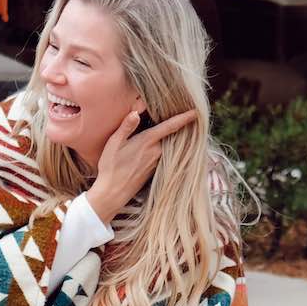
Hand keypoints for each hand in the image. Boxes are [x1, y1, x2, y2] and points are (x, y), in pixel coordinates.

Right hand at [87, 107, 196, 222]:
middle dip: (175, 127)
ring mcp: (156, 162)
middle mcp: (156, 152)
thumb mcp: (114, 143)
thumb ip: (126, 126)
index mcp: (147, 141)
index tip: (195, 112)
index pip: (170, 126)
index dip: (184, 118)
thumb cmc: (110, 168)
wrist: (112, 193)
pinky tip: (157, 147)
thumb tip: (136, 112)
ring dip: (169, 139)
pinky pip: (163, 155)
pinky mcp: (154, 170)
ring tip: (170, 132)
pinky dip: (163, 149)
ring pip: (167, 146)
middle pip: (171, 135)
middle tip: (181, 117)